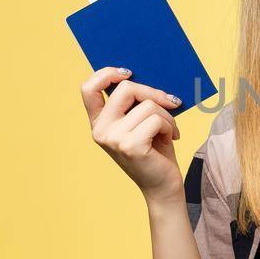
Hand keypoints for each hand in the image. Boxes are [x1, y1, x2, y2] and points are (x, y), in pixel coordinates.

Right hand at [80, 67, 185, 203]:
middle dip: (153, 92)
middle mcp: (100, 131)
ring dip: (167, 115)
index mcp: (99, 123)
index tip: (129, 73)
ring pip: (148, 105)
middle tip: (171, 102)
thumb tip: (148, 73)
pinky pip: (157, 119)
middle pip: (126, 89)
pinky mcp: (130, 146)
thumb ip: (135, 103)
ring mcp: (113, 139)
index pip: (88, 89)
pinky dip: (170, 126)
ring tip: (169, 131)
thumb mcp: (140, 123)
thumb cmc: (155, 151)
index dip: (106, 74)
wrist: (163, 186)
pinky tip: (171, 139)